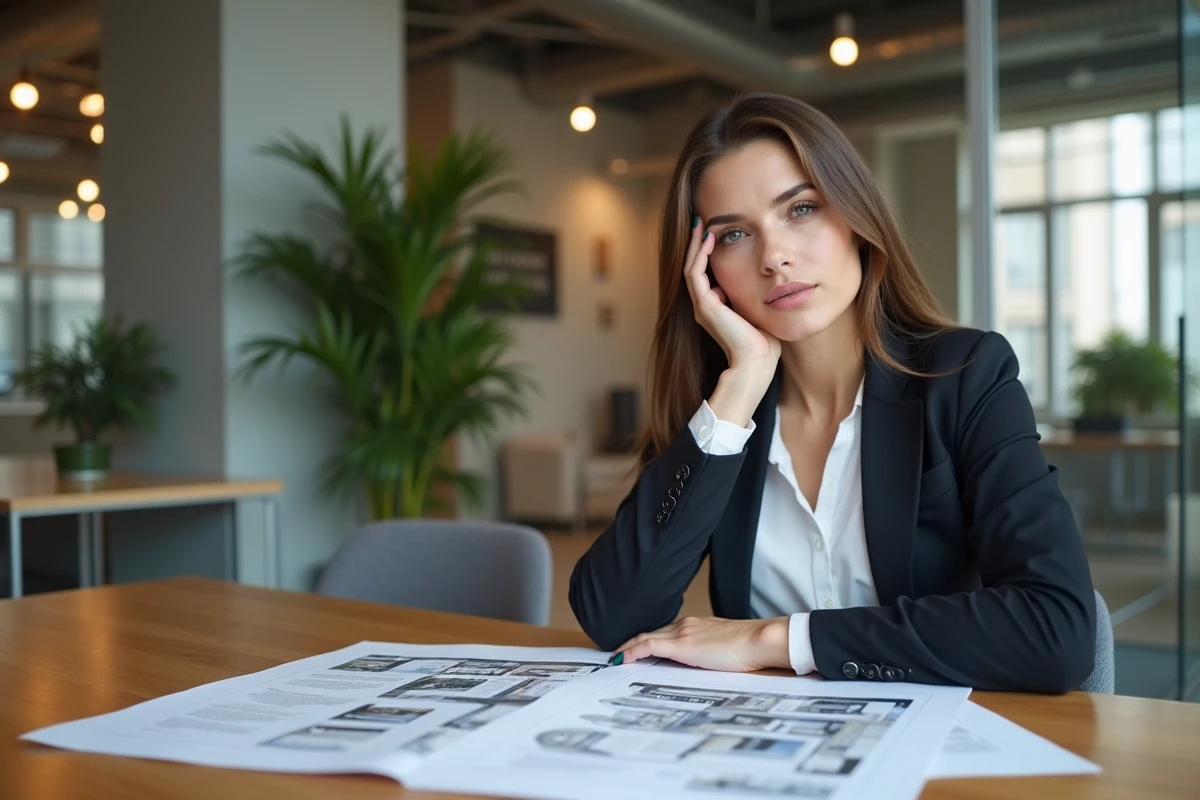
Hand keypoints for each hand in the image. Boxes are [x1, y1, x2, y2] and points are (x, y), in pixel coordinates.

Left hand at [611, 616, 789, 672]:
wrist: (759, 641)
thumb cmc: (750, 647)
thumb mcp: (725, 647)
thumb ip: (710, 649)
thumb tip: (704, 660)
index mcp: (696, 625)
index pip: (664, 631)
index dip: (646, 640)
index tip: (634, 648)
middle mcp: (686, 624)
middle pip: (651, 632)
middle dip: (632, 643)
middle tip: (617, 654)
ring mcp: (683, 632)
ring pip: (646, 636)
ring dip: (628, 647)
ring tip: (615, 658)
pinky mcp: (683, 645)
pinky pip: (649, 645)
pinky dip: (632, 651)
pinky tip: (622, 659)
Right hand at [683, 219, 781, 372]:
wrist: (757, 360)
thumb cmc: (764, 340)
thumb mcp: (756, 308)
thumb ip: (750, 294)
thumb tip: (754, 278)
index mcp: (714, 308)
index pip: (705, 273)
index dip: (707, 253)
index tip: (714, 232)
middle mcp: (704, 306)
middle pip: (694, 267)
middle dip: (697, 244)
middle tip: (701, 222)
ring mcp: (702, 305)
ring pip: (691, 267)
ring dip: (696, 245)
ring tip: (701, 225)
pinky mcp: (705, 305)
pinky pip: (696, 273)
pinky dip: (701, 254)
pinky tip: (709, 239)